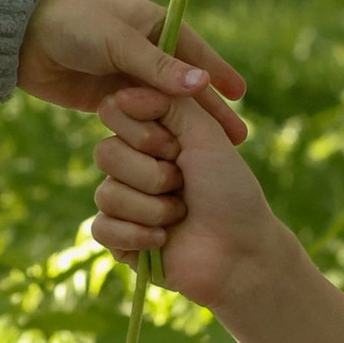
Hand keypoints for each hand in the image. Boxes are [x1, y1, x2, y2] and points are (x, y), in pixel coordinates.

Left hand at [18, 0, 247, 139]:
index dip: (218, 74)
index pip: (195, 52)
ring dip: (187, 127)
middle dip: (210, 110)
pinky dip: (156, 132)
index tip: (240, 95)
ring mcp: (127, 77)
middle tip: (237, 138)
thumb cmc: (70, 26)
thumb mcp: (117, 43)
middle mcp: (145, 50)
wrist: (19, 38)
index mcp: (154, 24)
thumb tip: (201, 85)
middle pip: (185, 84)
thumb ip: (158, 67)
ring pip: (166, 106)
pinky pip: (140, 118)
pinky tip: (173, 152)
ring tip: (212, 152)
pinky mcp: (109, 99)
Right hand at [89, 89, 287, 312]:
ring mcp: (124, 203)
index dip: (144, 133)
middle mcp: (133, 166)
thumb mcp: (207, 137)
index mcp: (151, 137)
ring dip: (152, 208)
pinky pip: (102, 228)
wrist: (241, 251)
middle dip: (152, 174)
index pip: (113, 114)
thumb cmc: (232, 192)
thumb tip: (125, 91)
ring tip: (180, 216)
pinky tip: (164, 240)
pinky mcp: (119, 239)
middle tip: (183, 185)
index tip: (177, 147)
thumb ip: (173, 104)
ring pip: (106, 194)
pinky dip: (137, 235)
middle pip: (105, 154)